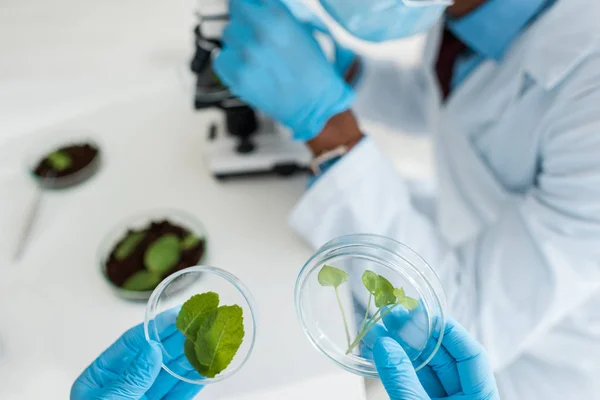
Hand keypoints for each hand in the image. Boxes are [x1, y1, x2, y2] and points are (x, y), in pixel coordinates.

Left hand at [71, 320, 201, 399]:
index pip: (130, 346)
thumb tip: (150, 349)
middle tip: (201, 321)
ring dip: (190, 357)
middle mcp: (122, 389)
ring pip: (170, 374)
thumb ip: (132, 379)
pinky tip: (205, 367)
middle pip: (154, 356)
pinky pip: (178, 395)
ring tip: (210, 339)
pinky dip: (193, 382)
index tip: (177, 314)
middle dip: (178, 339)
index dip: (155, 328)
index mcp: (99, 382)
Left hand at [215, 0, 354, 140]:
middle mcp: (259, 30)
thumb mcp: (302, 29)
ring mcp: (245, 53)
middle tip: (256, 40)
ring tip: (256, 58)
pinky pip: (220, 59)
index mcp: (277, 15)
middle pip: (234, 15)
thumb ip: (275, 14)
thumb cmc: (313, 71)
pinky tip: (248, 70)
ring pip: (227, 36)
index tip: (249, 14)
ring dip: (238, 45)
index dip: (248, 8)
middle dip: (244, 25)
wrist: (314, 104)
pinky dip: (230, 64)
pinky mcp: (236, 74)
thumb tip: (256, 8)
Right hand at [368, 313, 499, 399]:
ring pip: (425, 372)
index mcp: (480, 399)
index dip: (451, 331)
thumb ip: (402, 379)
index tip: (426, 312)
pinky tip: (381, 352)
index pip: (472, 355)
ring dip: (402, 351)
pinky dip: (397, 369)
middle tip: (394, 316)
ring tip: (380, 330)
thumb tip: (384, 344)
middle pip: (445, 360)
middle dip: (418, 336)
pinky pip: (411, 385)